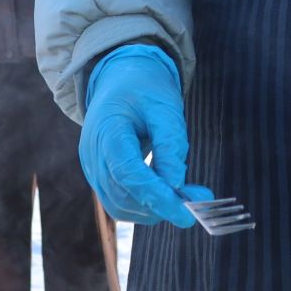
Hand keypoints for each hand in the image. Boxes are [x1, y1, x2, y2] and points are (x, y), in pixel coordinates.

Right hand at [80, 44, 202, 226]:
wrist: (120, 78)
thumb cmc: (144, 87)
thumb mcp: (165, 106)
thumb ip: (170, 145)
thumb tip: (176, 186)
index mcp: (106, 129)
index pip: (128, 173)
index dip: (157, 196)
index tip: (186, 213)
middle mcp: (92, 154)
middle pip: (123, 194)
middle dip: (160, 205)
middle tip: (199, 200)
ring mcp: (92, 167)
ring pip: (120, 205)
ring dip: (154, 209)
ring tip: (187, 195)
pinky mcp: (99, 175)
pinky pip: (119, 201)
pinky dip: (144, 205)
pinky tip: (168, 194)